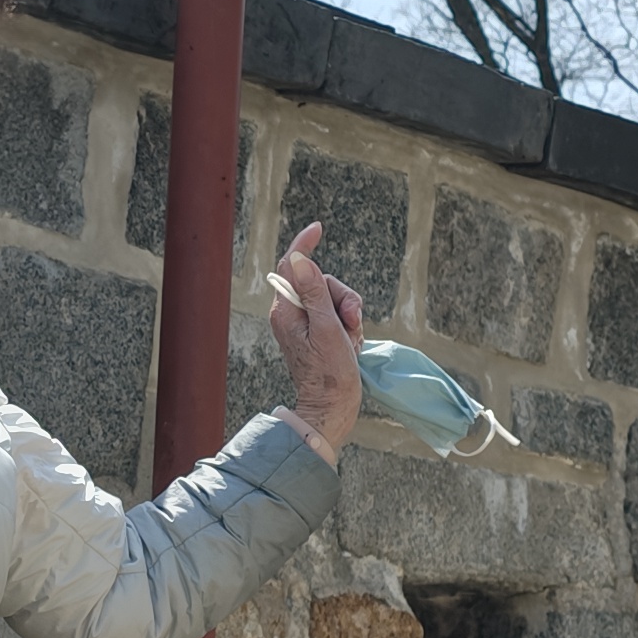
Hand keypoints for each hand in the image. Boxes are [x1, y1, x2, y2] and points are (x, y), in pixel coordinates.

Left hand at [264, 220, 364, 461]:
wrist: (333, 408)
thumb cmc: (330, 373)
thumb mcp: (327, 327)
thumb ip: (315, 292)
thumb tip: (298, 258)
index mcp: (286, 311)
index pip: (290, 265)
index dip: (304, 245)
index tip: (319, 228)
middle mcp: (292, 314)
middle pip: (321, 283)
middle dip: (342, 297)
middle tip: (351, 321)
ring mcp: (305, 324)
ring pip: (333, 299)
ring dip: (349, 315)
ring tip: (351, 339)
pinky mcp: (318, 334)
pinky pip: (338, 316)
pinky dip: (349, 327)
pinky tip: (350, 345)